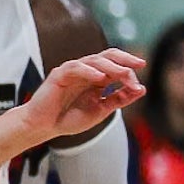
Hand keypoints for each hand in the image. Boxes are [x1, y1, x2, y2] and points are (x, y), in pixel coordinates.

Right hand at [19, 49, 144, 143]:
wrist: (43, 128)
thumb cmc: (67, 119)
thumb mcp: (101, 110)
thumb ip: (119, 100)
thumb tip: (141, 89)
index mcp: (97, 79)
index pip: (118, 68)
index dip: (130, 75)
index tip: (138, 88)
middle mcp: (86, 72)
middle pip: (109, 56)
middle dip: (125, 59)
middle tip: (139, 65)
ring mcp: (73, 72)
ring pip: (95, 60)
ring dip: (112, 66)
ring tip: (123, 74)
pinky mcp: (59, 75)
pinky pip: (76, 67)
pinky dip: (89, 71)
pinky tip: (100, 77)